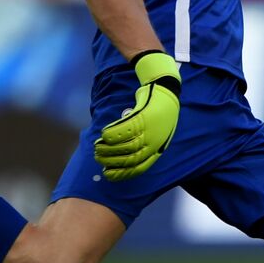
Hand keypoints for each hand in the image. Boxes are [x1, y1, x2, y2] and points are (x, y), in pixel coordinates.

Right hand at [94, 51, 181, 180]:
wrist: (165, 89)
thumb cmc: (158, 112)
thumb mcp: (156, 133)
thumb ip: (143, 146)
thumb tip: (121, 158)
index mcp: (158, 149)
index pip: (140, 167)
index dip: (122, 173)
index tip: (108, 174)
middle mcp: (155, 142)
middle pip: (130, 157)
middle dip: (112, 160)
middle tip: (99, 157)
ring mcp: (150, 130)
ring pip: (126, 145)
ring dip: (109, 148)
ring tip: (98, 147)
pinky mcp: (143, 117)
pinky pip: (124, 129)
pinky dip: (112, 134)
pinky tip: (104, 135)